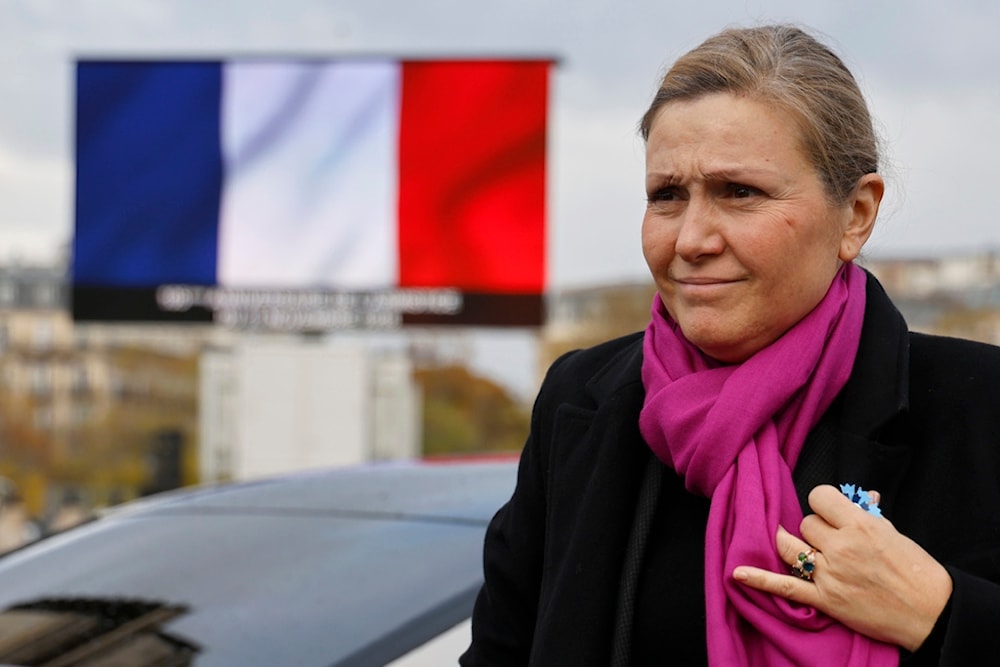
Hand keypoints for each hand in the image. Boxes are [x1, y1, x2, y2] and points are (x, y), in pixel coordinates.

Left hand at [733, 484, 951, 651]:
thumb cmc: (917, 572)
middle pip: (806, 523)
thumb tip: (861, 497)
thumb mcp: (894, 533)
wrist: (931, 613)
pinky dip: (760, 580)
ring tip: (797, 545)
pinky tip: (738, 573)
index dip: (824, 504)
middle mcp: (841, 547)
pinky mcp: (825, 599)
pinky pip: (786, 586)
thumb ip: (869, 514)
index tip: (831, 512)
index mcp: (860, 525)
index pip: (820, 497)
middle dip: (817, 531)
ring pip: (791, 546)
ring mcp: (830, 573)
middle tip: (834, 542)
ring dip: (794, 544)